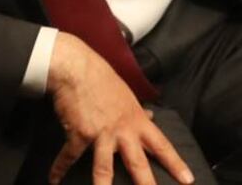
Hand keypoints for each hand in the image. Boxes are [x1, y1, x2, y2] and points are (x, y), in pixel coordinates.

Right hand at [46, 33, 193, 184]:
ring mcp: (101, 134)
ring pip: (104, 168)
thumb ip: (139, 110)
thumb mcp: (127, 95)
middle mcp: (122, 130)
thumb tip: (152, 115)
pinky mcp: (79, 133)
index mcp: (137, 121)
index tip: (188, 180)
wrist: (77, 68)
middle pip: (138, 163)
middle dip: (147, 184)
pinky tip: (54, 179)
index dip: (175, 164)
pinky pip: (69, 156)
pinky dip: (59, 168)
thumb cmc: (102, 79)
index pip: (161, 145)